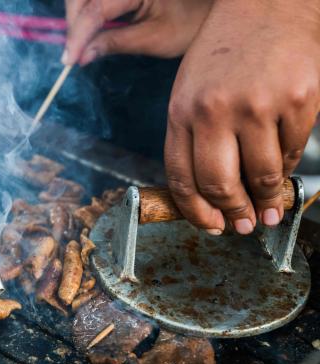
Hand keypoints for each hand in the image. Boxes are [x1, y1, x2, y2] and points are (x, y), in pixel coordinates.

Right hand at [63, 0, 212, 64]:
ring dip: (77, 17)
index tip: (68, 61)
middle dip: (74, 23)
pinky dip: (87, 11)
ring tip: (81, 44)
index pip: (96, 10)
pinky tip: (90, 29)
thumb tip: (81, 56)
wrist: (209, 6)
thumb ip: (115, 43)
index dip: (77, 36)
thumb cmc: (190, 23)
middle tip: (73, 54)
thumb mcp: (154, 39)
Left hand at [165, 0, 319, 234]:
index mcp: (181, 112)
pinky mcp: (298, 101)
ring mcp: (257, 107)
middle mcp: (215, 111)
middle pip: (219, 185)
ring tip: (269, 210)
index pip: (182, 179)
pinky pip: (291, 152)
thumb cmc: (225, 52)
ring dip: (266, 201)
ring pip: (261, 176)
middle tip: (243, 225)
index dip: (196, 213)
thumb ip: (193, 140)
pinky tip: (283, 171)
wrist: (266, 6)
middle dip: (233, 214)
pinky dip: (287, 168)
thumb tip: (209, 193)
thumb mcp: (190, 93)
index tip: (210, 226)